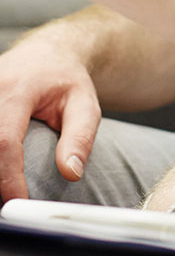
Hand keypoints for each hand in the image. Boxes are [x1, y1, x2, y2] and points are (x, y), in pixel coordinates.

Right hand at [0, 30, 100, 201]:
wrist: (48, 53)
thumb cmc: (66, 80)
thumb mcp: (85, 103)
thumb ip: (80, 136)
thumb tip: (71, 173)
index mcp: (17, 90)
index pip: (5, 142)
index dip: (8, 177)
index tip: (18, 202)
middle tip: (9, 202)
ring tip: (8, 186)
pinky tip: (3, 167)